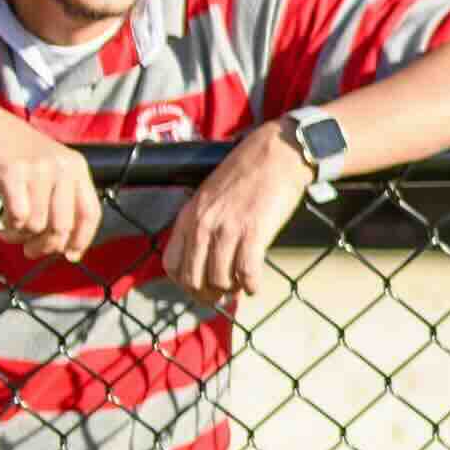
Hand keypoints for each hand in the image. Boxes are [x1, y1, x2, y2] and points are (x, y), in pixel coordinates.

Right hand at [0, 96, 103, 265]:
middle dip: (46, 246)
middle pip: (63, 225)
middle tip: (30, 251)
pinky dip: (11, 228)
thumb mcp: (48, 171)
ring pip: (38, 224)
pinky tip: (4, 225)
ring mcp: (38, 169)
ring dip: (22, 237)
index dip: (82, 239)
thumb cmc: (13, 157)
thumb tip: (69, 249)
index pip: (90, 213)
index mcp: (76, 168)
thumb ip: (61, 200)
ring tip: (11, 233)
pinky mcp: (12, 172)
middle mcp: (62, 167)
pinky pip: (18, 215)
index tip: (69, 256)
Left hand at [156, 129, 315, 314]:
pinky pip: (246, 271)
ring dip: (230, 290)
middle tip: (221, 296)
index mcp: (189, 216)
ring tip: (240, 288)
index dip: (184, 283)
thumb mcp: (211, 194)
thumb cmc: (248, 172)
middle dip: (207, 294)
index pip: (172, 264)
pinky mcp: (254, 231)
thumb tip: (206, 251)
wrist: (277, 153)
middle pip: (193, 278)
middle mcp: (204, 225)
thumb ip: (203, 220)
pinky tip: (255, 288)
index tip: (199, 287)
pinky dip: (250, 286)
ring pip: (219, 279)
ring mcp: (228, 229)